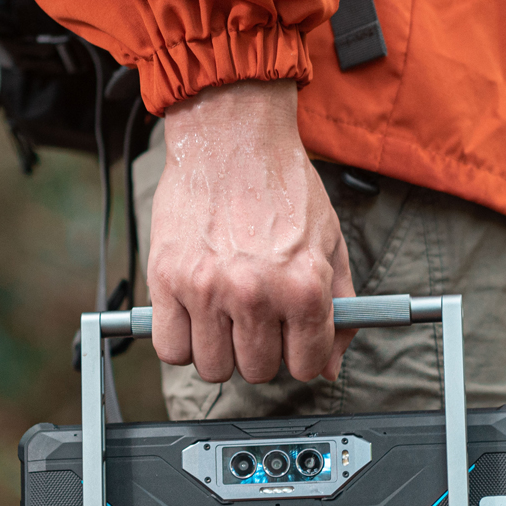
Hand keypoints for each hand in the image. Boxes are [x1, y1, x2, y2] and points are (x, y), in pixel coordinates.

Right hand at [148, 80, 356, 384]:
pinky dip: (181, 342)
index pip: (306, 365)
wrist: (232, 135)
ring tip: (223, 319)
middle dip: (260, 352)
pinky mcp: (167, 280)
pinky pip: (170, 348)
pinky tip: (193, 318)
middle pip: (257, 370)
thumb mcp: (329, 242)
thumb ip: (339, 308)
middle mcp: (256, 293)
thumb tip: (330, 365)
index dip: (300, 355)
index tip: (291, 341)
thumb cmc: (282, 184)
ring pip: (213, 367)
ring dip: (219, 351)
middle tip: (255, 322)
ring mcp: (207, 289)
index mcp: (303, 286)